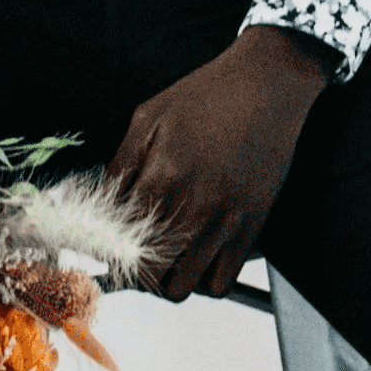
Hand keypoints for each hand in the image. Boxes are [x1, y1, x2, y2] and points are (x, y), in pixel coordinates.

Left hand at [106, 25, 328, 300]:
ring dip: (168, 280)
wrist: (267, 84)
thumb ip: (121, 163)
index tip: (110, 251)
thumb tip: (102, 203)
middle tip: (137, 257)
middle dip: (136, 272)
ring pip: (182, 286)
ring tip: (167, 261)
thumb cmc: (210, 93)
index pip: (122, 242)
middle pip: (150, 273)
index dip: (110, 254)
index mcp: (162, 175)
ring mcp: (225, 220)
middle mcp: (193, 204)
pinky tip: (199, 259)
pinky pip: (222, 282)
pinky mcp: (252, 226)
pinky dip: (205, 281)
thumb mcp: (149, 115)